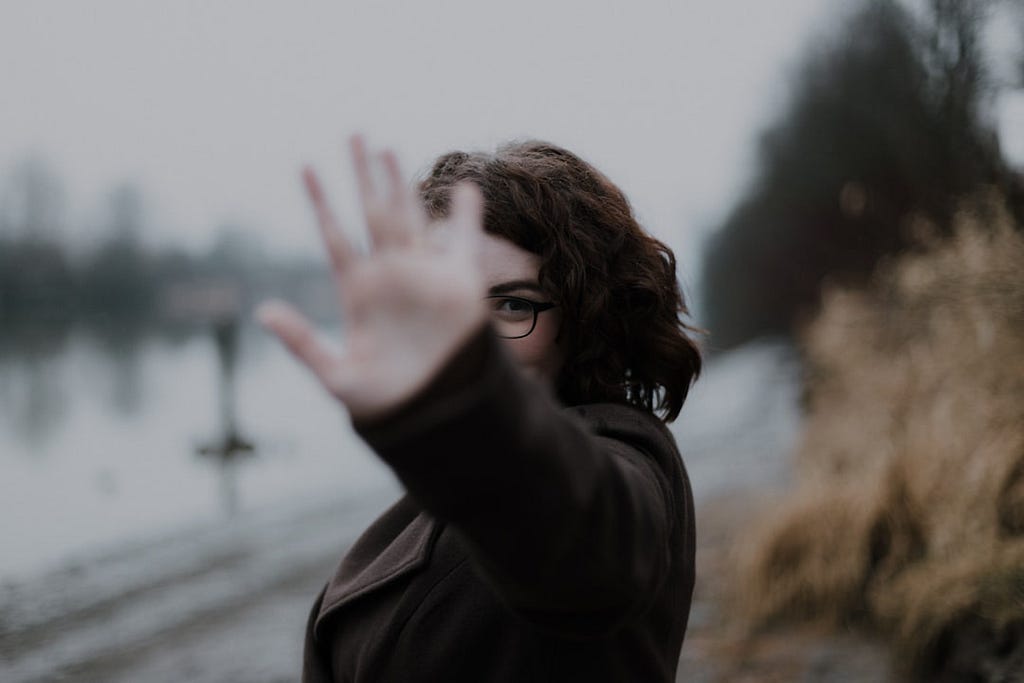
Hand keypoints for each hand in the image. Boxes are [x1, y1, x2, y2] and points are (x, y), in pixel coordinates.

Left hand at [257, 136, 487, 421]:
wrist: (436, 416)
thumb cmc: (385, 403)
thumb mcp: (337, 377)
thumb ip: (302, 343)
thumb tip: (262, 312)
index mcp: (359, 291)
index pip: (336, 235)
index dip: (321, 202)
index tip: (306, 167)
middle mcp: (390, 276)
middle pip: (372, 212)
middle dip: (362, 175)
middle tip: (353, 134)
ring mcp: (424, 277)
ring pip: (410, 217)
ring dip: (401, 183)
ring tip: (388, 149)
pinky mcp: (460, 286)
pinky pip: (463, 243)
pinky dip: (466, 216)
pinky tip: (465, 189)